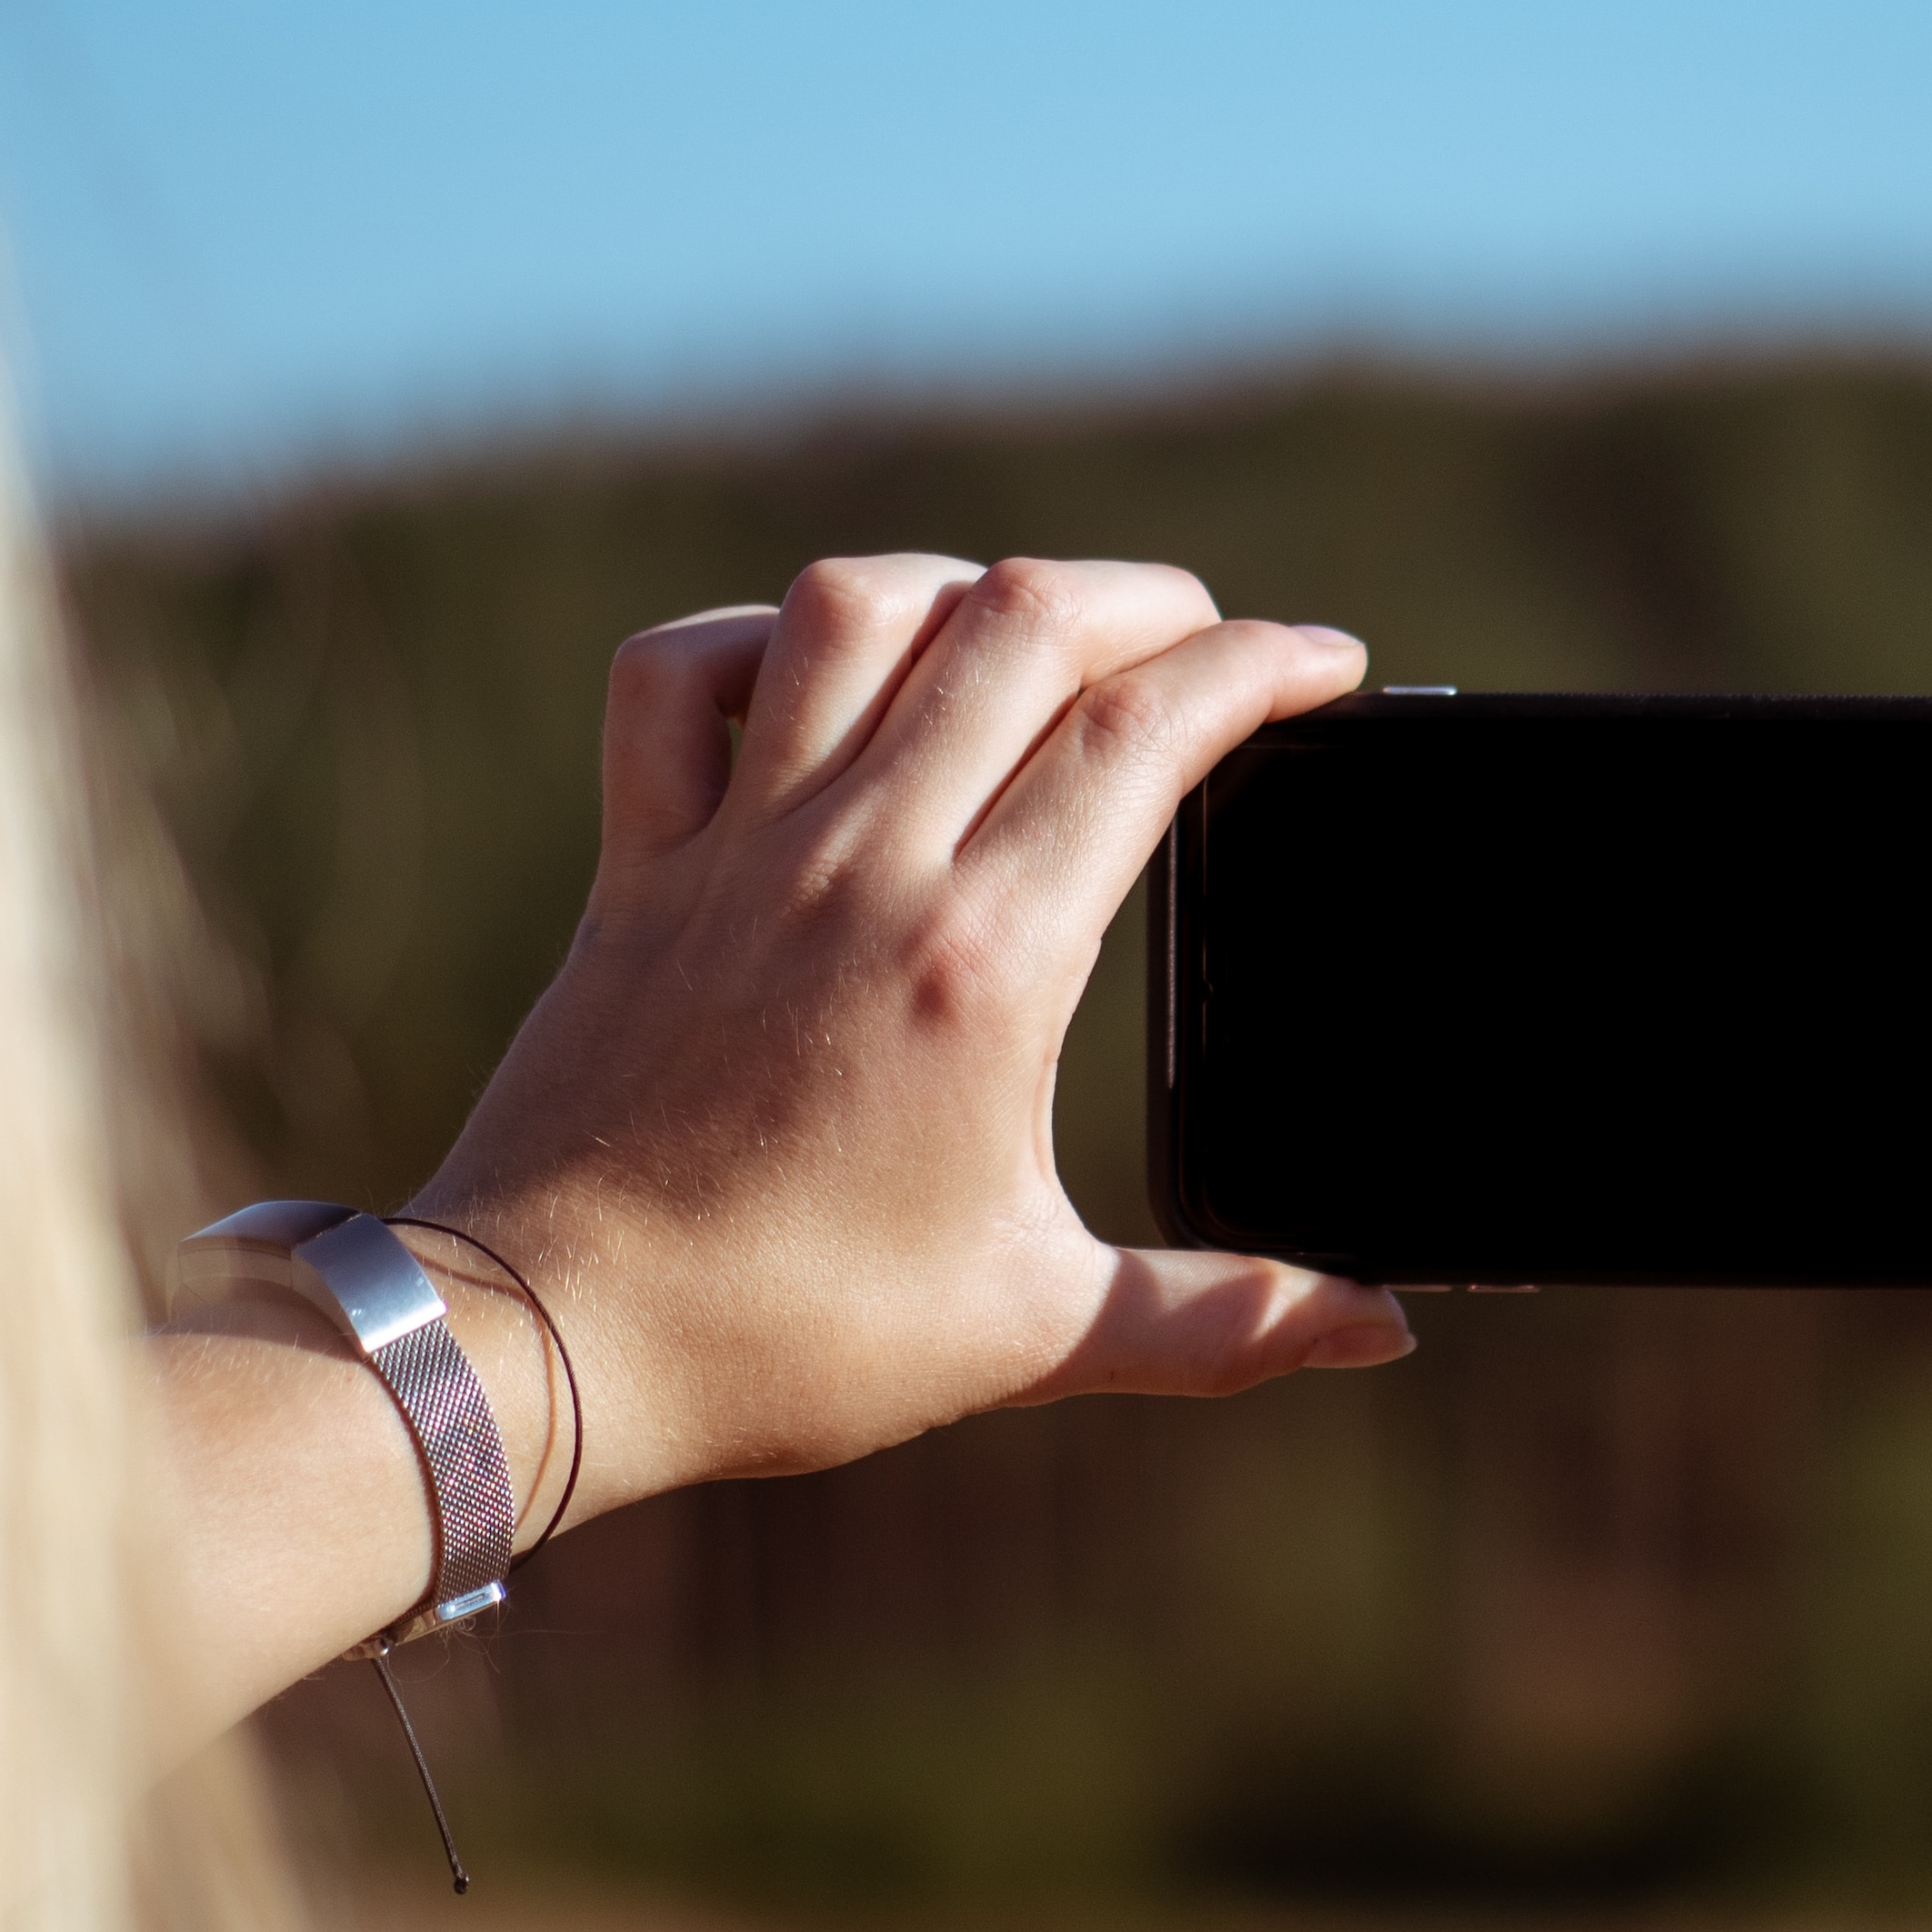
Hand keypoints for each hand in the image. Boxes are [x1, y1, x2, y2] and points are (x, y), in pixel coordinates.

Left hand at [408, 554, 1411, 1520]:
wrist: (555, 1345)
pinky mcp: (640, 863)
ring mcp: (740, 848)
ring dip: (968, 586)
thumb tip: (1377, 1329)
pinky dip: (759, 638)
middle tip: (1208, 639)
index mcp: (984, 962)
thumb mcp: (1035, 1329)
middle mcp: (864, 866)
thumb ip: (1223, 1319)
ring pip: (861, 607)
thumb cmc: (792, 1339)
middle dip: (1149, 596)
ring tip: (1033, 630)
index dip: (1260, 663)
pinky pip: (683, 674)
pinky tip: (821, 674)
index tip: (1324, 664)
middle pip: (1025, 618)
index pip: (1147, 730)